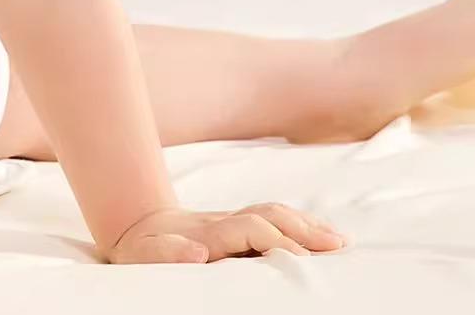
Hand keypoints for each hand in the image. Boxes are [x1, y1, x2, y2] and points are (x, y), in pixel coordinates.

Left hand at [107, 203, 347, 263]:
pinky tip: (320, 235)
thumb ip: (168, 254)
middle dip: (303, 229)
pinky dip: (299, 225)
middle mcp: (224, 221)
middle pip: (269, 215)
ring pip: (274, 214)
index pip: (251, 228)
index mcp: (207, 231)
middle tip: (335, 246)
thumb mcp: (144, 256)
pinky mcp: (238, 225)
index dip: (276, 240)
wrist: (136, 228)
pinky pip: (274, 219)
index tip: (300, 259)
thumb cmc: (142, 250)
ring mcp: (232, 220)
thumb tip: (197, 252)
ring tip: (338, 241)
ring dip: (306, 225)